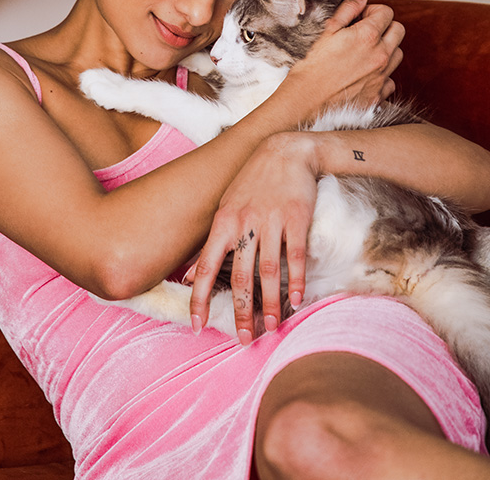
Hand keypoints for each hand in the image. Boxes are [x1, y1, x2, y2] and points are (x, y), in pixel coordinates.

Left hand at [188, 133, 317, 345]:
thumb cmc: (253, 180)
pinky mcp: (296, 218)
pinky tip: (298, 299)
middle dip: (239, 311)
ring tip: (271, 326)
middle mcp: (244, 223)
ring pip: (268, 271)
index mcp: (223, 222)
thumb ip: (214, 239)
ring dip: (269, 303)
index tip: (197, 325)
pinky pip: (296, 255)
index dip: (199, 298)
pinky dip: (297, 280)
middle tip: (244, 339)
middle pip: (238, 276)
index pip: (205, 266)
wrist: (285, 149)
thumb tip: (191, 274)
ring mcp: (271, 221)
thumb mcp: (225, 205)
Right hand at [291, 0, 404, 110]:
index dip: (373, 11)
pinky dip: (382, 76)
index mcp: (367, 36)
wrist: (306, 101)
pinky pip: (391, 80)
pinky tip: (365, 75)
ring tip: (366, 53)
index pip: (386, 12)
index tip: (362, 17)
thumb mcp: (326, 31)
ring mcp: (382, 76)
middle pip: (398, 31)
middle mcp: (380, 56)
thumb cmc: (311, 68)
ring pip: (398, 55)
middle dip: (385, 27)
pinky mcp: (379, 95)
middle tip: (367, 32)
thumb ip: (348, 10)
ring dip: (386, 50)